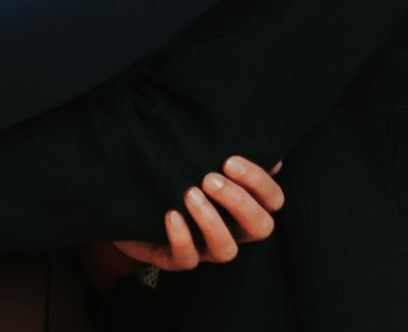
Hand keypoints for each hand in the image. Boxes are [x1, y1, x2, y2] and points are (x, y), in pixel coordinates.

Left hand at [110, 156, 283, 272]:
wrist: (135, 200)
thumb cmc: (179, 174)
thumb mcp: (204, 160)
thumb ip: (230, 152)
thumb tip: (264, 148)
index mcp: (245, 205)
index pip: (272, 200)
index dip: (259, 182)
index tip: (229, 161)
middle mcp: (233, 229)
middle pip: (260, 228)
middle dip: (239, 202)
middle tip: (210, 178)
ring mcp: (207, 248)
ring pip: (226, 250)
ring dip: (212, 221)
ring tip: (190, 194)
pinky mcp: (178, 259)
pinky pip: (186, 259)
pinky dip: (181, 238)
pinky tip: (171, 214)